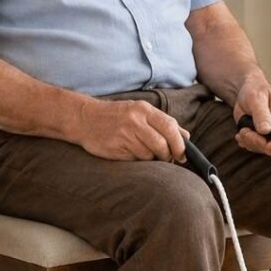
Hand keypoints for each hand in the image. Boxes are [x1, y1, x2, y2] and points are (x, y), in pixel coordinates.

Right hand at [74, 98, 188, 161]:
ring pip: (148, 155)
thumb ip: (163, 123)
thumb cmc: (117, 116)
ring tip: (144, 153)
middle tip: (166, 159)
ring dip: (151, 159)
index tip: (182, 155)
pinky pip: (135, 161)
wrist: (85, 119)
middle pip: (161, 145)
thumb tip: (186, 138)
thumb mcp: (140, 111)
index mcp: (143, 109)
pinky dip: (137, 161)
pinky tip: (130, 153)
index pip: (170, 127)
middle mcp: (134, 121)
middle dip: (167, 156)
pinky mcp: (114, 148)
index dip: (180, 145)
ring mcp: (123, 135)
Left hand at [233, 76, 270, 156]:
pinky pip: (260, 148)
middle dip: (259, 142)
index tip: (266, 144)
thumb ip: (261, 115)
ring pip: (267, 149)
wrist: (247, 92)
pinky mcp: (268, 137)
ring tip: (242, 130)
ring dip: (251, 142)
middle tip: (244, 132)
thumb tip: (266, 130)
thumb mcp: (256, 99)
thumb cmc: (254, 90)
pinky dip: (249, 143)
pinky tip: (243, 133)